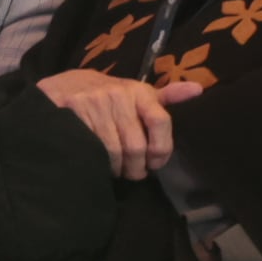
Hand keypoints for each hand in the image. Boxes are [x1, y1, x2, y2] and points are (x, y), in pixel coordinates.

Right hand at [38, 69, 197, 180]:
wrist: (63, 87)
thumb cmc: (107, 94)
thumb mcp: (136, 92)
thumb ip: (166, 96)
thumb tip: (198, 90)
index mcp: (139, 91)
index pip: (161, 122)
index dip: (161, 149)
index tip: (156, 162)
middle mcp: (118, 95)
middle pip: (136, 145)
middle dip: (137, 167)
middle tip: (134, 173)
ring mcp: (94, 105)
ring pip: (114, 151)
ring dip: (117, 169)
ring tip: (117, 170)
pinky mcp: (73, 114)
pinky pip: (92, 150)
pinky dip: (98, 163)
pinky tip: (100, 164)